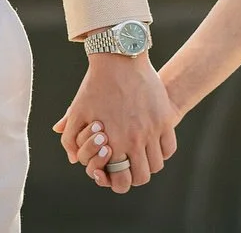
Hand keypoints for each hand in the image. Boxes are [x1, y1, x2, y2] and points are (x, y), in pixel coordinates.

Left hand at [52, 53, 178, 194]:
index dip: (118, 182)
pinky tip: (152, 142)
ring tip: (140, 153)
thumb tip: (75, 160)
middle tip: (128, 164)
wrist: (119, 58)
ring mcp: (152, 129)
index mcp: (112, 143)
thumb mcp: (77, 111)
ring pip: (157, 164)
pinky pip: (169, 148)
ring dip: (148, 163)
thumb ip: (71, 140)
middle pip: (142, 177)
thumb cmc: (95, 85)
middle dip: (134, 175)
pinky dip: (162, 150)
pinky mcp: (164, 118)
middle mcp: (134, 140)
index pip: (121, 181)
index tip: (115, 171)